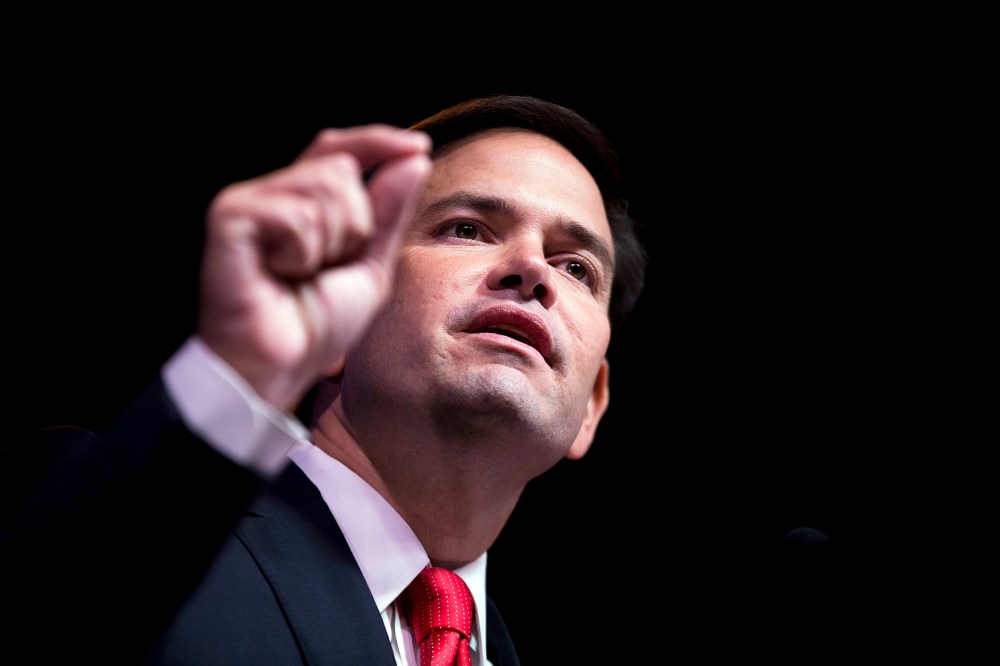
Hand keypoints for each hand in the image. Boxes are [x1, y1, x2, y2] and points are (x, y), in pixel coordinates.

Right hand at [196, 124, 431, 410]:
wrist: (280, 365)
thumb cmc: (316, 323)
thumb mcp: (370, 265)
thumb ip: (389, 213)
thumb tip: (414, 158)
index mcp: (303, 201)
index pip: (340, 150)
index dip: (378, 142)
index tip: (420, 146)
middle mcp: (273, 193)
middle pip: (341, 168)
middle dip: (354, 225)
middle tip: (324, 268)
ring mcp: (249, 201)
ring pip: (324, 186)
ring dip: (330, 242)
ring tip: (299, 274)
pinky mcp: (230, 215)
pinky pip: (297, 214)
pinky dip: (302, 253)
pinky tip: (278, 274)